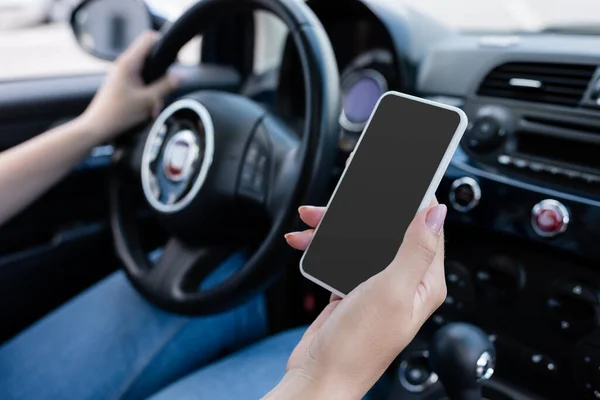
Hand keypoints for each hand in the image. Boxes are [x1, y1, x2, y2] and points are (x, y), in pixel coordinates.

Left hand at [80, 31, 178, 140]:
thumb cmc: (117, 114)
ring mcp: (122, 75)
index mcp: (129, 63)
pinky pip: (140, 85)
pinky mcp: (121, 84)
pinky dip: (147, 95)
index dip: (164, 44)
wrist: (97, 127)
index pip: (149, 39)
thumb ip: (167, 85)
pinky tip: (146, 109)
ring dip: (154, 90)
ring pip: (147, 75)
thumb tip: (181, 75)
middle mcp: (124, 65)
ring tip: (152, 106)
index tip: (173, 60)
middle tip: (162, 93)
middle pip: (151, 59)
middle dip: (161, 76)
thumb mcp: (149, 100)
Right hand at [269, 201, 446, 398]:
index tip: (402, 179)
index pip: (428, 230)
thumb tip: (436, 213)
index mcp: (424, 283)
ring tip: (312, 217)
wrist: (320, 374)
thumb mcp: (391, 291)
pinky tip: (305, 241)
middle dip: (364, 212)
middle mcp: (403, 283)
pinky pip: (340, 257)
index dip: (416, 201)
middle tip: (344, 195)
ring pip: (360, 241)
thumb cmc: (358, 345)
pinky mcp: (351, 290)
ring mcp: (376, 287)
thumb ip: (415, 249)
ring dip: (335, 227)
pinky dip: (322, 246)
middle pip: (390, 231)